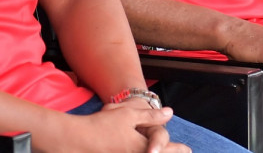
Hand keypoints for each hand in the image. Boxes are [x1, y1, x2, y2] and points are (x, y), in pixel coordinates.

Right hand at [56, 104, 187, 152]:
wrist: (75, 140)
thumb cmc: (102, 126)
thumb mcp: (128, 115)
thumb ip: (151, 116)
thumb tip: (170, 113)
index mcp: (144, 147)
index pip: (169, 149)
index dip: (179, 149)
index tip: (187, 150)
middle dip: (171, 152)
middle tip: (183, 152)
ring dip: (158, 151)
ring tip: (163, 150)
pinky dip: (141, 151)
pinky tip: (142, 149)